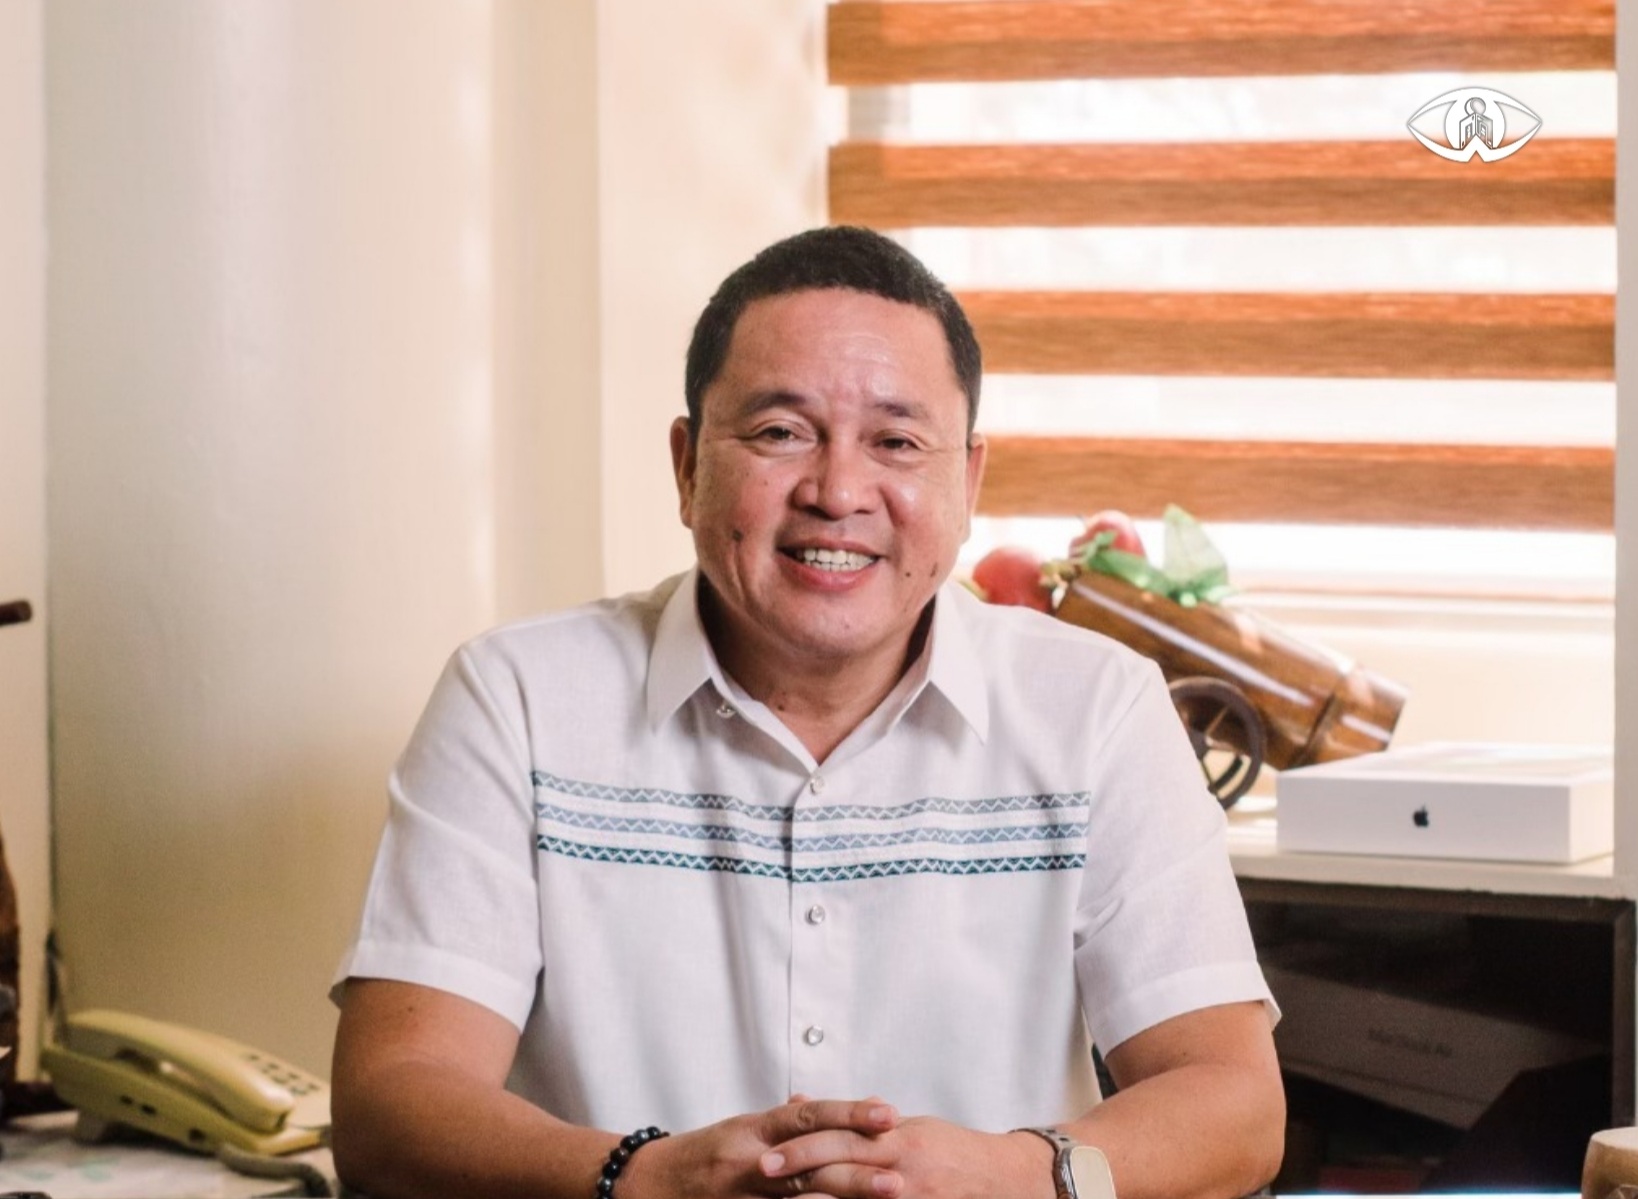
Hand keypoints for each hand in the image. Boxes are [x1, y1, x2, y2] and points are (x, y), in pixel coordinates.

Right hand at [619, 1096, 900, 1198]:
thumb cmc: (702, 1155)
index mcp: (755, 1130)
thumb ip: (784, 1121)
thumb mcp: (742, 1129)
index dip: (850, 1115)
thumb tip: (822, 1101)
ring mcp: (742, 1197)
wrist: (643, 1185)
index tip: (889, 1115)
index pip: (810, 1116)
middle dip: (856, 1172)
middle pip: (810, 1165)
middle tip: (899, 1177)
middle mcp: (749, 1162)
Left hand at [761, 1115, 1052, 1198]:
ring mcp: (913, 1196)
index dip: (803, 1145)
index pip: (841, 1137)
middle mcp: (902, 1167)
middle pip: (843, 1168)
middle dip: (801, 1171)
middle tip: (763, 1173)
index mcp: (896, 1138)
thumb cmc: (951, 1152)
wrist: (1007, 1179)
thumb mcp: (904, 1127)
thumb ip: (855, 1122)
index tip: (768, 1153)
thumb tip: (802, 1104)